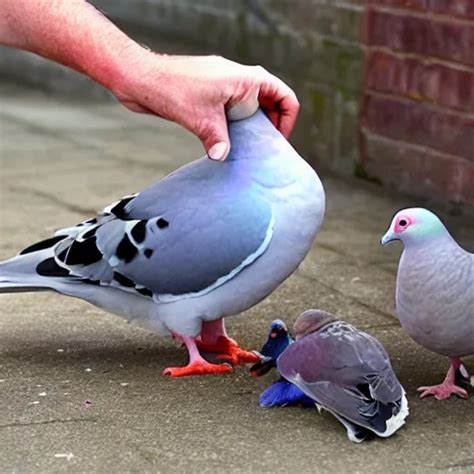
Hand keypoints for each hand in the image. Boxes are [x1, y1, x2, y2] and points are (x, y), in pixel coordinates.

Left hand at [112, 54, 299, 160]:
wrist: (139, 78)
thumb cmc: (170, 87)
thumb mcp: (200, 118)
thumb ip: (217, 139)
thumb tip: (223, 158)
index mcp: (244, 79)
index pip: (282, 95)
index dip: (287, 118)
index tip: (278, 140)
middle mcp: (237, 81)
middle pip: (269, 104)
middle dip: (269, 126)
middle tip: (262, 150)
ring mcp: (222, 89)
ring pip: (248, 110)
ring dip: (250, 129)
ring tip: (245, 151)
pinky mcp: (209, 98)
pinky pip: (230, 113)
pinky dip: (233, 129)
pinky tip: (224, 145)